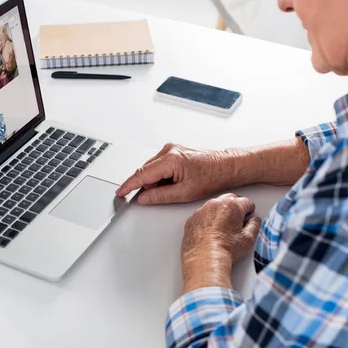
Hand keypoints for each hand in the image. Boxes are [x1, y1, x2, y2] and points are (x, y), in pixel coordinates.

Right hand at [115, 143, 239, 204]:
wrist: (226, 167)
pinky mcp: (174, 151)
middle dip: (150, 186)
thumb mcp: (184, 193)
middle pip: (146, 172)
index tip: (120, 192)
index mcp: (170, 160)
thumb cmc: (212, 177)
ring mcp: (171, 149)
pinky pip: (159, 165)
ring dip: (158, 181)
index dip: (129, 185)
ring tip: (177, 186)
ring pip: (152, 169)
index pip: (142, 175)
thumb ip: (160, 196)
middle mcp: (168, 150)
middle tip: (165, 194)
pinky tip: (176, 180)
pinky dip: (162, 176)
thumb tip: (144, 198)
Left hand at [181, 193, 261, 291]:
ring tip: (224, 225)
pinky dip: (207, 219)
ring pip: (214, 205)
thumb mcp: (248, 239)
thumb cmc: (225, 249)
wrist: (205, 260)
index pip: (246, 202)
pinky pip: (202, 215)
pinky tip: (211, 231)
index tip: (249, 213)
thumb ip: (254, 226)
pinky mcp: (192, 219)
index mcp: (231, 206)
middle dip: (236, 206)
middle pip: (229, 199)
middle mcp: (215, 205)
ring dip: (220, 211)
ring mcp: (201, 211)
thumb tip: (254, 221)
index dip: (249, 209)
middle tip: (238, 216)